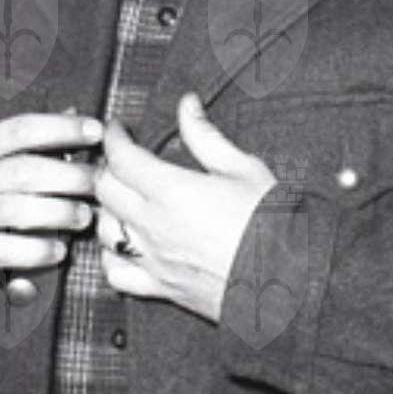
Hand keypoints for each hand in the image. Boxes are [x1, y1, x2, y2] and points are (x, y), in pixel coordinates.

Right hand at [0, 112, 102, 295]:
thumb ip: (26, 140)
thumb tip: (74, 112)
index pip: (19, 129)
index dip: (61, 128)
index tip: (96, 131)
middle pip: (23, 170)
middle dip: (68, 175)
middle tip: (97, 182)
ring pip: (15, 210)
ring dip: (58, 212)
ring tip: (85, 217)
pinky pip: (2, 250)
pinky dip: (35, 251)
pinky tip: (59, 251)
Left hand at [93, 93, 274, 322]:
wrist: (288, 280)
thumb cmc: (273, 225)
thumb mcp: (244, 169)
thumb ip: (207, 136)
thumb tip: (187, 106)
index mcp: (172, 192)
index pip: (122, 158)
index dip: (114, 138)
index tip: (118, 129)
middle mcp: (154, 226)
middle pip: (105, 190)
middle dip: (106, 167)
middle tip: (120, 157)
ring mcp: (153, 259)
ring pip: (104, 229)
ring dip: (106, 208)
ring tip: (120, 196)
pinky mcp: (160, 287)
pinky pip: (116, 272)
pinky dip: (110, 255)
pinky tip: (121, 244)